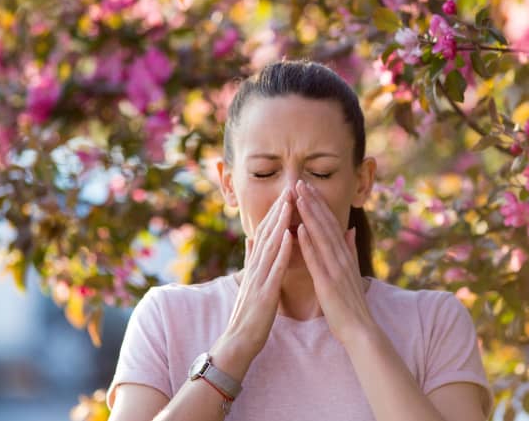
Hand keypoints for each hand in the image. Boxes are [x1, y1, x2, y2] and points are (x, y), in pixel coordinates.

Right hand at [220, 186, 293, 361]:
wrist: (238, 341)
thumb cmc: (249, 314)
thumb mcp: (250, 281)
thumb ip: (251, 259)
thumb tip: (251, 238)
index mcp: (255, 265)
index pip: (266, 233)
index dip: (276, 212)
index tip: (287, 193)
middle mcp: (255, 267)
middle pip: (267, 233)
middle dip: (279, 210)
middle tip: (289, 187)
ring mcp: (258, 279)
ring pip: (270, 245)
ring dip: (280, 222)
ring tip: (290, 202)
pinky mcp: (265, 292)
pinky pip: (274, 268)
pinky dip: (282, 250)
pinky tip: (289, 234)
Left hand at [294, 179, 376, 346]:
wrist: (360, 330)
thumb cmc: (351, 304)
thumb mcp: (351, 271)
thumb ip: (350, 249)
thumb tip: (348, 230)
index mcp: (344, 254)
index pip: (330, 223)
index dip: (318, 204)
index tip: (307, 187)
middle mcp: (341, 257)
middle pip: (325, 224)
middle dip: (312, 201)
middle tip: (299, 181)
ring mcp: (335, 268)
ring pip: (321, 236)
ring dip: (309, 214)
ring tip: (298, 196)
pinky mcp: (328, 282)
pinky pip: (316, 259)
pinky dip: (308, 243)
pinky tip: (299, 229)